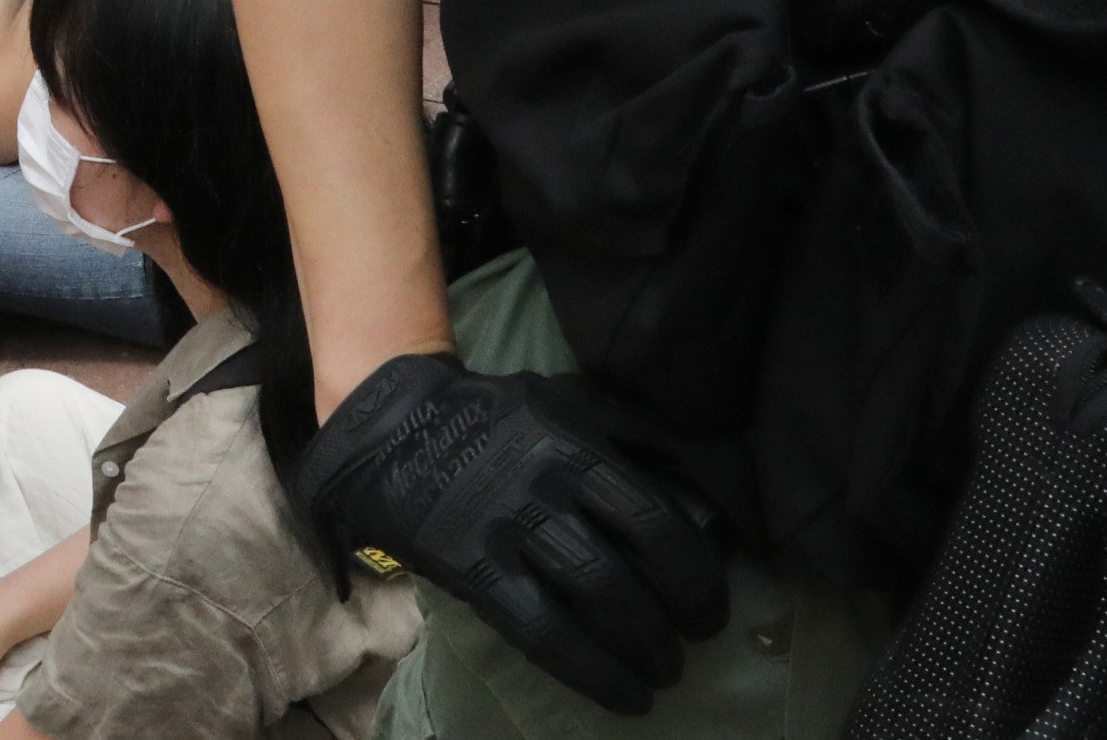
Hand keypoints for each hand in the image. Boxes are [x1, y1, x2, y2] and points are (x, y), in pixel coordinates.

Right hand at [289, 357, 726, 714]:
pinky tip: (624, 695)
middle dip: (672, 619)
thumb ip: (627, 449)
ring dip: (640, 648)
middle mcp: (546, 487)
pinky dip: (591, 671)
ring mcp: (506, 530)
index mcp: (576, 446)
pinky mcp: (473, 569)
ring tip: (662, 674)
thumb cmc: (497, 423)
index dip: (696, 573)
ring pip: (591, 599)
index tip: (709, 604)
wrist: (396, 428)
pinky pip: (542, 632)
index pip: (655, 518)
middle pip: (628, 566)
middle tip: (691, 643)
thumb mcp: (566, 411)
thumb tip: (702, 506)